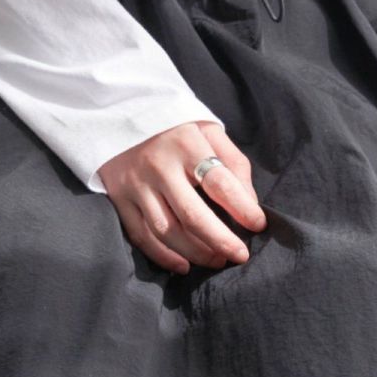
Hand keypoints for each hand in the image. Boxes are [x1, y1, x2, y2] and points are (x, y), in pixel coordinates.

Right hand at [97, 121, 265, 274]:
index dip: (243, 208)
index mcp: (186, 143)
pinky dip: (164, 257)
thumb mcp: (208, 130)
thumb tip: (249, 204)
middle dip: (222, 242)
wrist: (119, 111)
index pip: (220, 183)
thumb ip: (233, 162)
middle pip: (193, 216)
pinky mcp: (119, 198)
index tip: (258, 224)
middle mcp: (159, 165)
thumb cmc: (175, 127)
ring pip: (167, 231)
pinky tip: (184, 265)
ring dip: (196, 253)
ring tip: (217, 261)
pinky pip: (141, 236)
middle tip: (240, 256)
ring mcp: (136, 184)